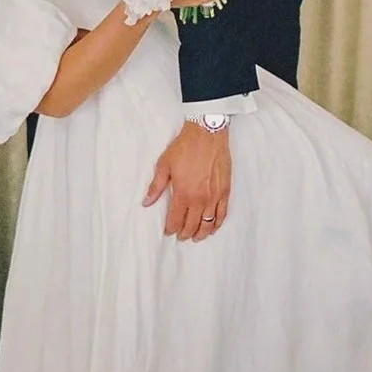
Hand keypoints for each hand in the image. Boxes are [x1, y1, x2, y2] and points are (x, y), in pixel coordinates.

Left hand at [142, 119, 231, 240]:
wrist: (206, 134)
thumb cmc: (185, 147)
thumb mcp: (164, 165)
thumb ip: (156, 186)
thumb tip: (146, 202)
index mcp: (183, 193)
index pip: (176, 220)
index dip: (171, 228)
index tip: (168, 231)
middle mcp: (200, 199)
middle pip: (192, 225)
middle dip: (185, 234)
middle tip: (180, 236)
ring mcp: (214, 196)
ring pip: (208, 223)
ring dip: (202, 233)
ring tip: (196, 237)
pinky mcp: (225, 191)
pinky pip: (222, 214)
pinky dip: (217, 224)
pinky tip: (213, 227)